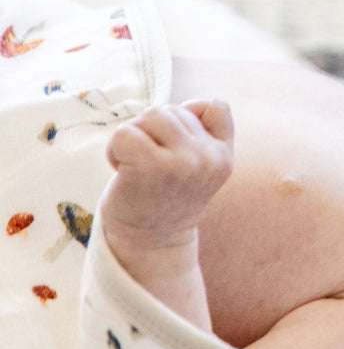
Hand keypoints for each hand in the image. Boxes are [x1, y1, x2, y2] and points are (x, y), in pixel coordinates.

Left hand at [100, 100, 234, 252]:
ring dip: (133, 136)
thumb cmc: (165, 197)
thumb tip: (190, 104)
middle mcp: (209, 157)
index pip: (216, 106)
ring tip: (134, 164)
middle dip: (152, 131)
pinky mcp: (152, 166)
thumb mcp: (198, 166)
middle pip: (172, 110)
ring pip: (150, 115)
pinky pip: (125, 133)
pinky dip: (114, 149)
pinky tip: (121, 169)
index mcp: (223, 156)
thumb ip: (203, 134)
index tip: (174, 149)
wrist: (149, 244)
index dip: (189, 117)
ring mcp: (183, 162)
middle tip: (149, 164)